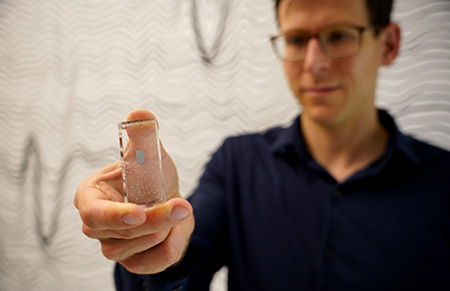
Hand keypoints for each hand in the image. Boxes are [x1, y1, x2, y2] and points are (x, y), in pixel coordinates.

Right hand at [74, 109, 194, 273]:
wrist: (167, 201)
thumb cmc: (151, 176)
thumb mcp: (150, 154)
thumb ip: (144, 135)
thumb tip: (140, 115)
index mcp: (90, 197)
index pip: (94, 214)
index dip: (115, 215)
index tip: (139, 213)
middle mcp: (96, 226)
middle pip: (122, 232)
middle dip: (157, 219)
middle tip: (184, 206)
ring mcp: (113, 246)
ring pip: (141, 247)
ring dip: (167, 227)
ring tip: (176, 209)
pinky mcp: (132, 261)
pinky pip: (156, 262)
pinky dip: (174, 244)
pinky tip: (176, 228)